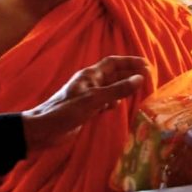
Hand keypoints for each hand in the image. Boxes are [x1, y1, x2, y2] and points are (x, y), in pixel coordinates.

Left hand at [21, 55, 149, 149]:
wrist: (43, 130)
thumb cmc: (65, 111)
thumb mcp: (94, 99)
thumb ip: (118, 89)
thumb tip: (140, 79)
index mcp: (90, 75)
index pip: (113, 63)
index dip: (130, 62)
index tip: (146, 65)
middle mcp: (90, 83)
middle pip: (114, 74)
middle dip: (130, 74)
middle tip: (147, 78)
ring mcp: (88, 96)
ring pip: (111, 88)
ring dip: (123, 88)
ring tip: (138, 91)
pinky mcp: (86, 109)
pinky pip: (105, 101)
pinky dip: (113, 102)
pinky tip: (117, 106)